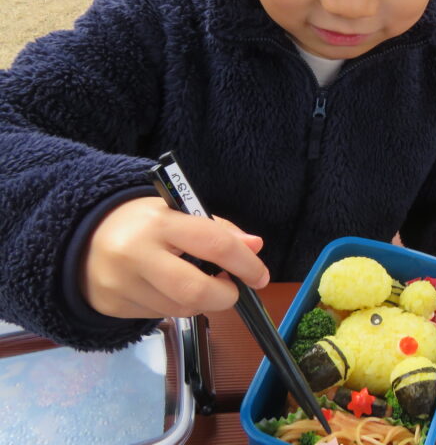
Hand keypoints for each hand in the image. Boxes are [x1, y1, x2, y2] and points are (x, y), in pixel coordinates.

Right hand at [82, 197, 269, 319]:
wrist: (80, 238)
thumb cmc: (142, 222)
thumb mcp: (178, 213)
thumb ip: (219, 230)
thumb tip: (255, 247)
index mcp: (160, 222)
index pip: (214, 243)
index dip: (245, 263)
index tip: (260, 276)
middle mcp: (138, 254)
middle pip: (195, 289)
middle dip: (225, 295)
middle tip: (232, 289)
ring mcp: (122, 284)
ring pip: (180, 308)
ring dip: (201, 302)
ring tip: (196, 283)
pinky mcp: (113, 307)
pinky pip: (160, 316)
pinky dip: (175, 307)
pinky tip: (167, 290)